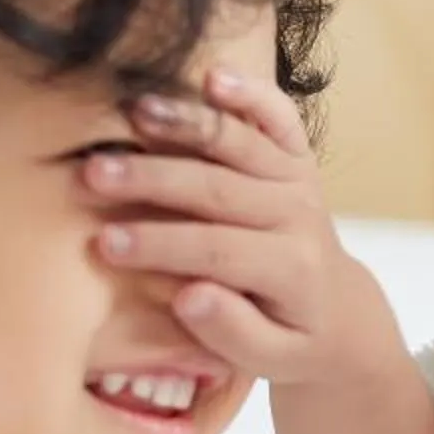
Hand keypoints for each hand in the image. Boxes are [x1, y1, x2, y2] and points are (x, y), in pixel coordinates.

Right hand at [78, 66, 399, 388]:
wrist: (340, 310)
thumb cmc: (291, 339)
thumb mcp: (270, 359)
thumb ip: (233, 332)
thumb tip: (192, 295)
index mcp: (291, 269)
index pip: (217, 250)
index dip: (160, 245)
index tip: (104, 243)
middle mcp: (298, 216)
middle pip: (220, 189)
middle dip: (153, 179)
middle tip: (93, 174)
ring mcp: (298, 180)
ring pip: (241, 144)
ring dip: (185, 125)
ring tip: (133, 111)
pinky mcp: (297, 158)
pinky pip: (280, 118)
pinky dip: (252, 94)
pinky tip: (212, 75)